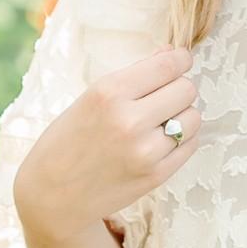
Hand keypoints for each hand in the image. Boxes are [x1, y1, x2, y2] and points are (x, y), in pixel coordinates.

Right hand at [17, 42, 202, 235]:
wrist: (53, 194)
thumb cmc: (69, 140)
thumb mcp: (91, 98)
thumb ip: (134, 75)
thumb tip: (173, 54)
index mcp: (109, 93)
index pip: (168, 66)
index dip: (180, 59)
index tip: (180, 60)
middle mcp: (129, 121)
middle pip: (186, 89)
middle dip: (178, 88)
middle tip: (163, 96)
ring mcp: (145, 151)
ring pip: (193, 118)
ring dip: (182, 115)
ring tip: (161, 120)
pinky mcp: (156, 176)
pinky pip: (190, 145)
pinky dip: (183, 138)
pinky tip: (162, 139)